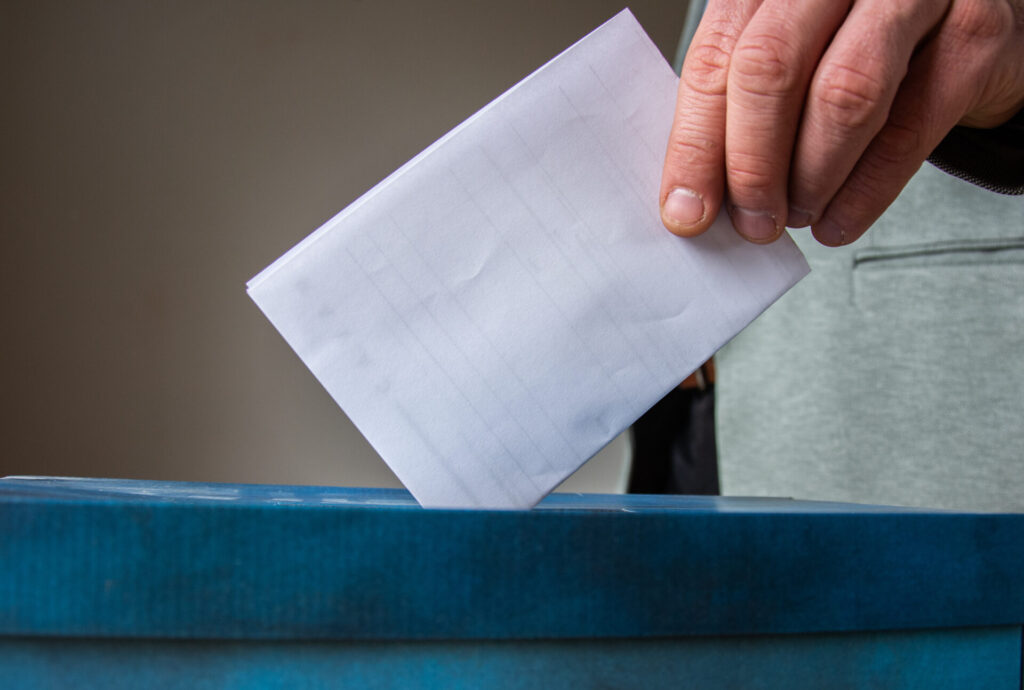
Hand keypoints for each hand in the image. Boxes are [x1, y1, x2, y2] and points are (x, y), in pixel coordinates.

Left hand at [659, 0, 1023, 245]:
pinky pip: (908, 130)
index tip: (687, 210)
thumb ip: (742, 106)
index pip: (716, 57)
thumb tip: (696, 196)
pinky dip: (864, 192)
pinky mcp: (973, 34)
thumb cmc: (865, 42)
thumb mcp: (794, 54)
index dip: (697, 143)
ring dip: (809, 178)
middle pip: (770, 68)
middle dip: (751, 165)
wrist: (968, 21)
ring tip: (796, 215)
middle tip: (751, 221)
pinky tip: (838, 220)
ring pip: (841, 96)